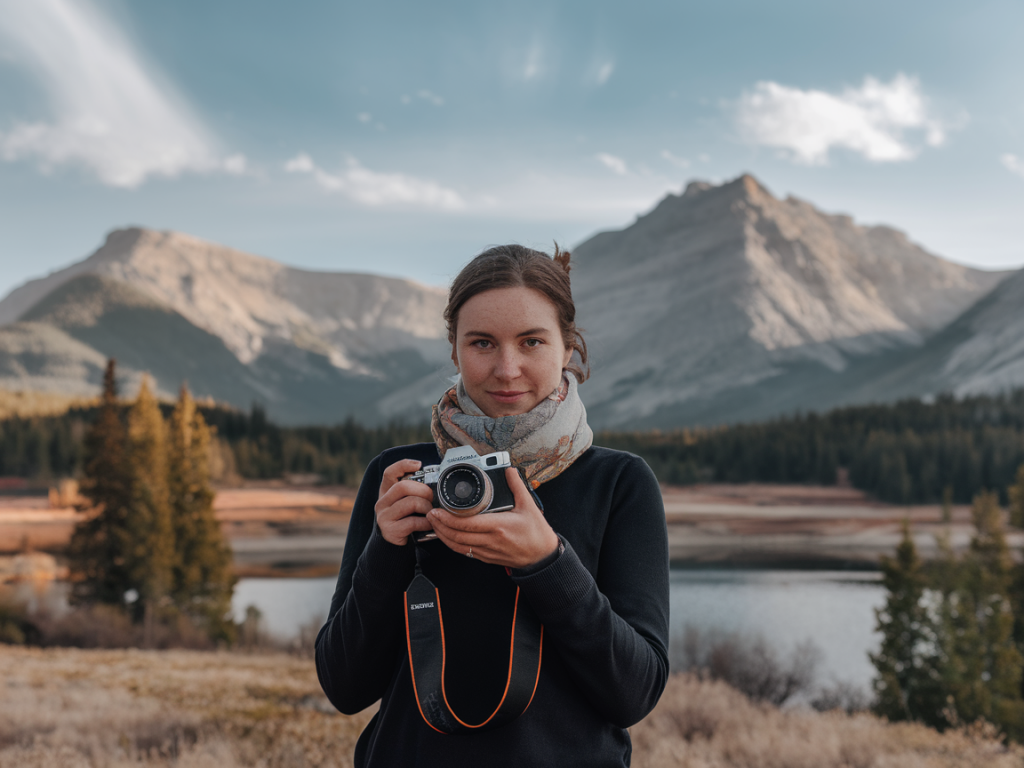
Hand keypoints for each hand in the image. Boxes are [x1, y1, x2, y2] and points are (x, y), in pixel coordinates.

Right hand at [374, 459, 435, 545]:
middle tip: (431, 499)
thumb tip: (435, 479)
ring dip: (426, 507)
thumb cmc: (406, 519)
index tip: (419, 465)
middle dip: (423, 490)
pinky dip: (426, 523)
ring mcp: (384, 516)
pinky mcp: (390, 530)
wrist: (395, 545)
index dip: (403, 465)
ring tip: (430, 513)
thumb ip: (413, 491)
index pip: (389, 473)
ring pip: (410, 503)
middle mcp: (382, 502)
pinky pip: (413, 522)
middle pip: (403, 486)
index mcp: (386, 492)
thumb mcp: (406, 503)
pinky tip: (429, 525)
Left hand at [428, 467, 559, 568]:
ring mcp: (487, 551)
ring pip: (458, 546)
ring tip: (435, 524)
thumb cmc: (536, 534)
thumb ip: (517, 486)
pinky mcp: (487, 557)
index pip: (467, 523)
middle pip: (457, 535)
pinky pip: (465, 552)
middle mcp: (490, 540)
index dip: (448, 518)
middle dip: (440, 526)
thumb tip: (509, 470)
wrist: (542, 557)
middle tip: (431, 514)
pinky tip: (448, 537)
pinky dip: (453, 544)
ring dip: (443, 536)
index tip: (438, 510)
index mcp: (498, 526)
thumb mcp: (529, 506)